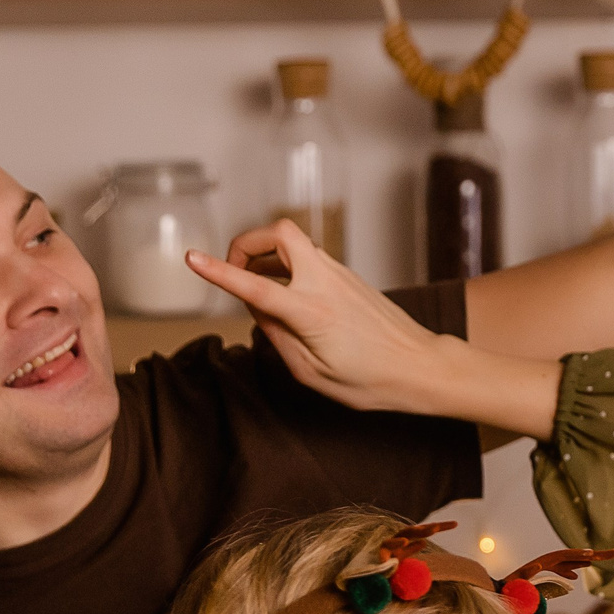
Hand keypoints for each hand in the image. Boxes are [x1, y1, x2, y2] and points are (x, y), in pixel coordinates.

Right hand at [185, 226, 462, 417]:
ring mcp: (340, 275)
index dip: (219, 271)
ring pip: (293, 243)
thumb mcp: (311, 373)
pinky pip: (308, 258)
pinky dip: (286, 266)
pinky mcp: (349, 276)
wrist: (421, 367)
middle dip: (247, 242)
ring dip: (267, 256)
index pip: (255, 287)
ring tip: (257, 288)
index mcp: (311, 313)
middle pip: (278, 232)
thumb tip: (258, 308)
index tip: (192, 257)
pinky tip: (284, 294)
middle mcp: (325, 283)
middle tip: (236, 270)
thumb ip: (277, 336)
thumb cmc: (371, 381)